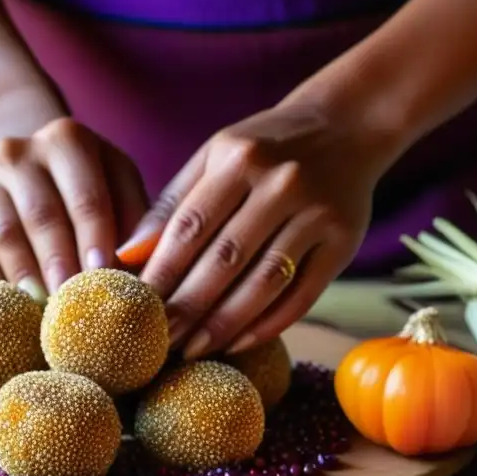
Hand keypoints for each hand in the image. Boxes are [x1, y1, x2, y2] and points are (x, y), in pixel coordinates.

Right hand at [0, 118, 147, 296]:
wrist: (26, 163)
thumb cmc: (88, 185)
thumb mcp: (119, 185)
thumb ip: (138, 222)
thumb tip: (141, 264)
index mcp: (66, 140)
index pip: (85, 195)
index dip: (95, 238)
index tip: (102, 276)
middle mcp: (15, 153)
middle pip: (37, 215)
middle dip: (56, 262)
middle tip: (69, 304)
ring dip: (16, 278)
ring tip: (33, 314)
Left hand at [121, 102, 394, 357]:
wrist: (349, 126)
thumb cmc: (265, 147)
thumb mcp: (215, 157)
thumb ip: (172, 203)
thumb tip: (127, 254)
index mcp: (240, 158)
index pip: (191, 226)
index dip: (162, 272)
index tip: (138, 307)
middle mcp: (282, 183)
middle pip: (226, 259)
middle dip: (188, 306)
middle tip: (160, 341)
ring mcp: (317, 214)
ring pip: (264, 283)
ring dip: (225, 324)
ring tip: (193, 349)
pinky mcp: (345, 242)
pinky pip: (302, 295)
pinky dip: (268, 325)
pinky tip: (238, 343)